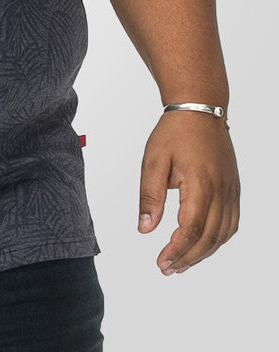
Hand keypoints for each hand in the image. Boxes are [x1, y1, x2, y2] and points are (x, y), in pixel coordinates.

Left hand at [137, 111, 238, 273]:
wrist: (200, 111)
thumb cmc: (174, 132)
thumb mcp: (153, 160)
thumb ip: (150, 195)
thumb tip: (145, 228)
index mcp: (201, 183)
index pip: (191, 228)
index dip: (177, 250)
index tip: (160, 261)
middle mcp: (221, 191)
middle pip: (209, 237)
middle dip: (188, 258)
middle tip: (167, 268)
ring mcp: (231, 192)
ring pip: (222, 235)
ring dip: (203, 253)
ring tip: (181, 263)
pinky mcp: (234, 190)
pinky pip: (231, 224)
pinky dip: (217, 240)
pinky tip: (202, 246)